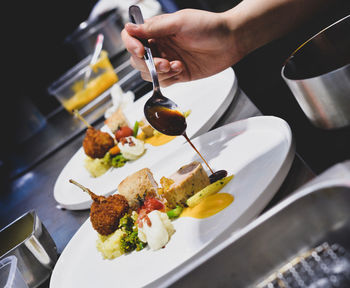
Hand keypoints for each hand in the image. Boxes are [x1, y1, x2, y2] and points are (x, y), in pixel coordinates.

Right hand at [121, 9, 241, 86]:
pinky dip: (169, 78)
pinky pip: (163, 82)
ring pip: (148, 74)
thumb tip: (129, 28)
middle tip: (163, 62)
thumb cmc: (208, 26)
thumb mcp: (179, 22)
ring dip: (159, 73)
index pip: (131, 37)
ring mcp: (167, 60)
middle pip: (137, 60)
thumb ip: (154, 27)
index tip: (141, 51)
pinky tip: (181, 69)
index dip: (131, 45)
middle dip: (148, 64)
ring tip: (175, 66)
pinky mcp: (177, 73)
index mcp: (157, 30)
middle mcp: (159, 45)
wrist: (230, 42)